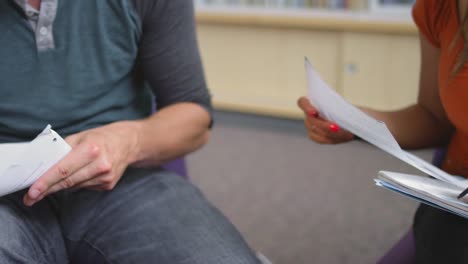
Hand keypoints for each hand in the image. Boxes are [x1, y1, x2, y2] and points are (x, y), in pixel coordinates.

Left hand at [23, 121, 139, 205]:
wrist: (129, 143)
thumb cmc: (102, 138)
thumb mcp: (81, 137)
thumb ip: (63, 150)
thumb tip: (44, 167)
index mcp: (91, 149)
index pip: (62, 170)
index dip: (45, 182)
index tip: (31, 192)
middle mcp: (100, 165)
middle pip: (66, 182)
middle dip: (46, 190)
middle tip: (30, 198)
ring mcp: (105, 177)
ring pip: (74, 186)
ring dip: (60, 187)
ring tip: (50, 185)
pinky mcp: (108, 184)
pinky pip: (84, 187)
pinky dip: (76, 183)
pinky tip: (80, 175)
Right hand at [297, 96, 354, 143]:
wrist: (350, 119)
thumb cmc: (345, 109)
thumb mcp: (343, 105)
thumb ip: (339, 106)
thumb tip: (341, 112)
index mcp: (312, 102)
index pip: (302, 103)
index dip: (306, 108)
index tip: (315, 112)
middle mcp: (308, 114)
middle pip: (310, 120)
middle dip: (323, 125)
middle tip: (336, 127)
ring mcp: (310, 126)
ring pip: (316, 131)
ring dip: (330, 133)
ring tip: (345, 133)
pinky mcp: (315, 135)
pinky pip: (320, 139)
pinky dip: (332, 138)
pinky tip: (342, 137)